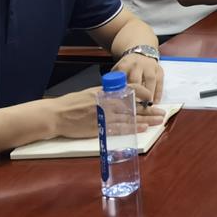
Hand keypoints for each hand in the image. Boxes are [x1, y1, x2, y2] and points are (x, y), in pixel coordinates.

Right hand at [49, 86, 165, 139]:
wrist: (55, 116)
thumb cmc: (72, 103)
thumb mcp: (92, 93)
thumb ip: (107, 94)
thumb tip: (122, 95)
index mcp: (106, 91)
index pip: (130, 89)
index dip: (144, 93)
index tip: (152, 97)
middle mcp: (107, 102)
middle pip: (134, 105)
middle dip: (149, 109)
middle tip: (162, 112)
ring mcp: (104, 115)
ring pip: (130, 117)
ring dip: (146, 119)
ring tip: (158, 121)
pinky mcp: (100, 128)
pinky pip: (120, 128)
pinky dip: (132, 128)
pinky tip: (142, 128)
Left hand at [113, 53, 163, 104]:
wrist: (141, 53)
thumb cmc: (127, 67)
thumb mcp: (118, 71)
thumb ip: (114, 82)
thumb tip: (110, 98)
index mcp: (124, 66)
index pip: (122, 79)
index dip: (123, 90)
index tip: (124, 101)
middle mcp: (137, 65)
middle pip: (137, 79)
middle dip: (137, 92)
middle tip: (137, 105)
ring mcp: (149, 67)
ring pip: (150, 80)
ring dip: (150, 93)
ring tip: (148, 105)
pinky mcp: (159, 69)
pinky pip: (160, 81)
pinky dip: (158, 92)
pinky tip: (156, 101)